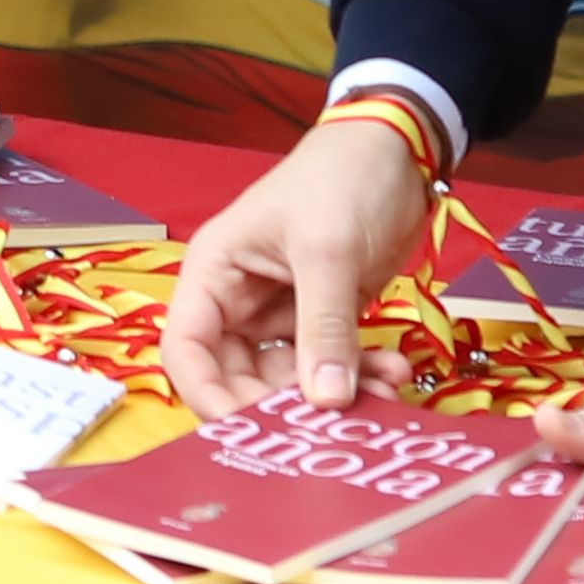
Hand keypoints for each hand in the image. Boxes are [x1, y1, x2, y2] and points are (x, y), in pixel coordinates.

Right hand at [160, 119, 436, 420]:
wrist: (396, 152)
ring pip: (290, 379)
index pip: (187, 349)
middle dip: (282, 405)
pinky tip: (393, 372)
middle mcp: (238, 300)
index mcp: (215, 273)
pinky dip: (359, 377)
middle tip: (328, 427)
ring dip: (332, 395)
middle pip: (238, 376)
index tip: (248, 432)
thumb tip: (326, 401)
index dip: (207, 395)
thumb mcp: (327, 250)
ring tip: (383, 394)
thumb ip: (324, 326)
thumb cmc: (341, 180)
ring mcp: (281, 312)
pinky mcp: (323, 319)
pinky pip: (329, 365)